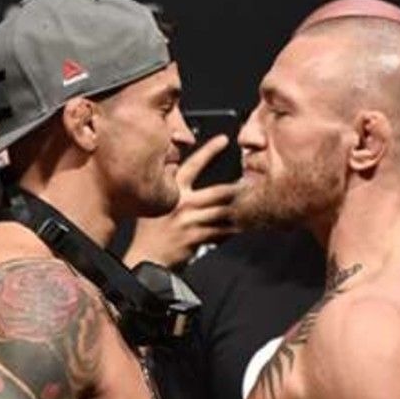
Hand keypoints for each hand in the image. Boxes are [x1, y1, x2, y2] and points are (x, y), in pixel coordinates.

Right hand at [126, 135, 239, 267]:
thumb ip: (168, 184)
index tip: (224, 140)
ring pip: (224, 212)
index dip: (209, 150)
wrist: (146, 259)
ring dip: (240, 211)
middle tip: (253, 185)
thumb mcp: (155, 201)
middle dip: (238, 189)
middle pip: (218, 191)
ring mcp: (189, 220)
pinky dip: (233, 230)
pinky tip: (241, 228)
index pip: (192, 164)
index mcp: (171, 190)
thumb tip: (176, 165)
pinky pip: (222, 232)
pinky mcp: (196, 237)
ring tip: (252, 207)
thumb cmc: (151, 232)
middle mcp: (181, 202)